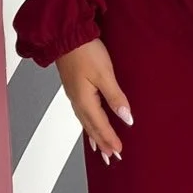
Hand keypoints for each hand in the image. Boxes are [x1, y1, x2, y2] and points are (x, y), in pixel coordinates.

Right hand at [56, 38, 131, 165]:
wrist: (66, 35)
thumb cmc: (85, 52)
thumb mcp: (105, 74)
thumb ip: (115, 97)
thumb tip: (126, 119)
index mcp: (85, 100)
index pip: (100, 125)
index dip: (110, 139)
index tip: (119, 151)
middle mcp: (77, 101)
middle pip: (91, 127)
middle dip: (102, 143)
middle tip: (111, 158)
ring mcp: (74, 95)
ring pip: (86, 121)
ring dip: (94, 135)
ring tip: (101, 149)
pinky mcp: (74, 87)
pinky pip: (82, 112)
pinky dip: (88, 123)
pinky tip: (89, 124)